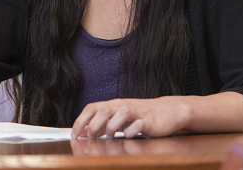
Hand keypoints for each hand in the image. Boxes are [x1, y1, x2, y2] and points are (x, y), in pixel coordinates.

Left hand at [70, 97, 193, 138]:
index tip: (74, 134)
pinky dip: (131, 131)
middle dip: (94, 125)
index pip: (92, 108)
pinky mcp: (149, 121)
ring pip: (120, 113)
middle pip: (103, 109)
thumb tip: (84, 131)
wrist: (168, 110)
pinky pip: (138, 124)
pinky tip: (129, 135)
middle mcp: (123, 106)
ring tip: (110, 136)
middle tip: (92, 137)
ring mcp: (136, 112)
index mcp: (114, 104)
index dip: (81, 121)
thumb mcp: (120, 117)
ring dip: (111, 126)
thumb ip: (103, 122)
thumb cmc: (141, 115)